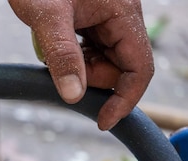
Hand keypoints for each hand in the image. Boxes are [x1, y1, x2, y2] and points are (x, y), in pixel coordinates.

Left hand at [8, 0, 153, 129]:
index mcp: (123, 12)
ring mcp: (106, 19)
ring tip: (53, 50)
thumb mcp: (47, 17)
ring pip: (103, 62)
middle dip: (91, 79)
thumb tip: (74, 96)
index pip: (140, 68)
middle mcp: (120, 17)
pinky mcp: (90, 22)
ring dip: (79, 69)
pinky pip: (89, 52)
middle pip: (119, 68)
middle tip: (60, 70)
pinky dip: (72, 59)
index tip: (103, 121)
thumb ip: (63, 56)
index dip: (124, 99)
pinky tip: (54, 47)